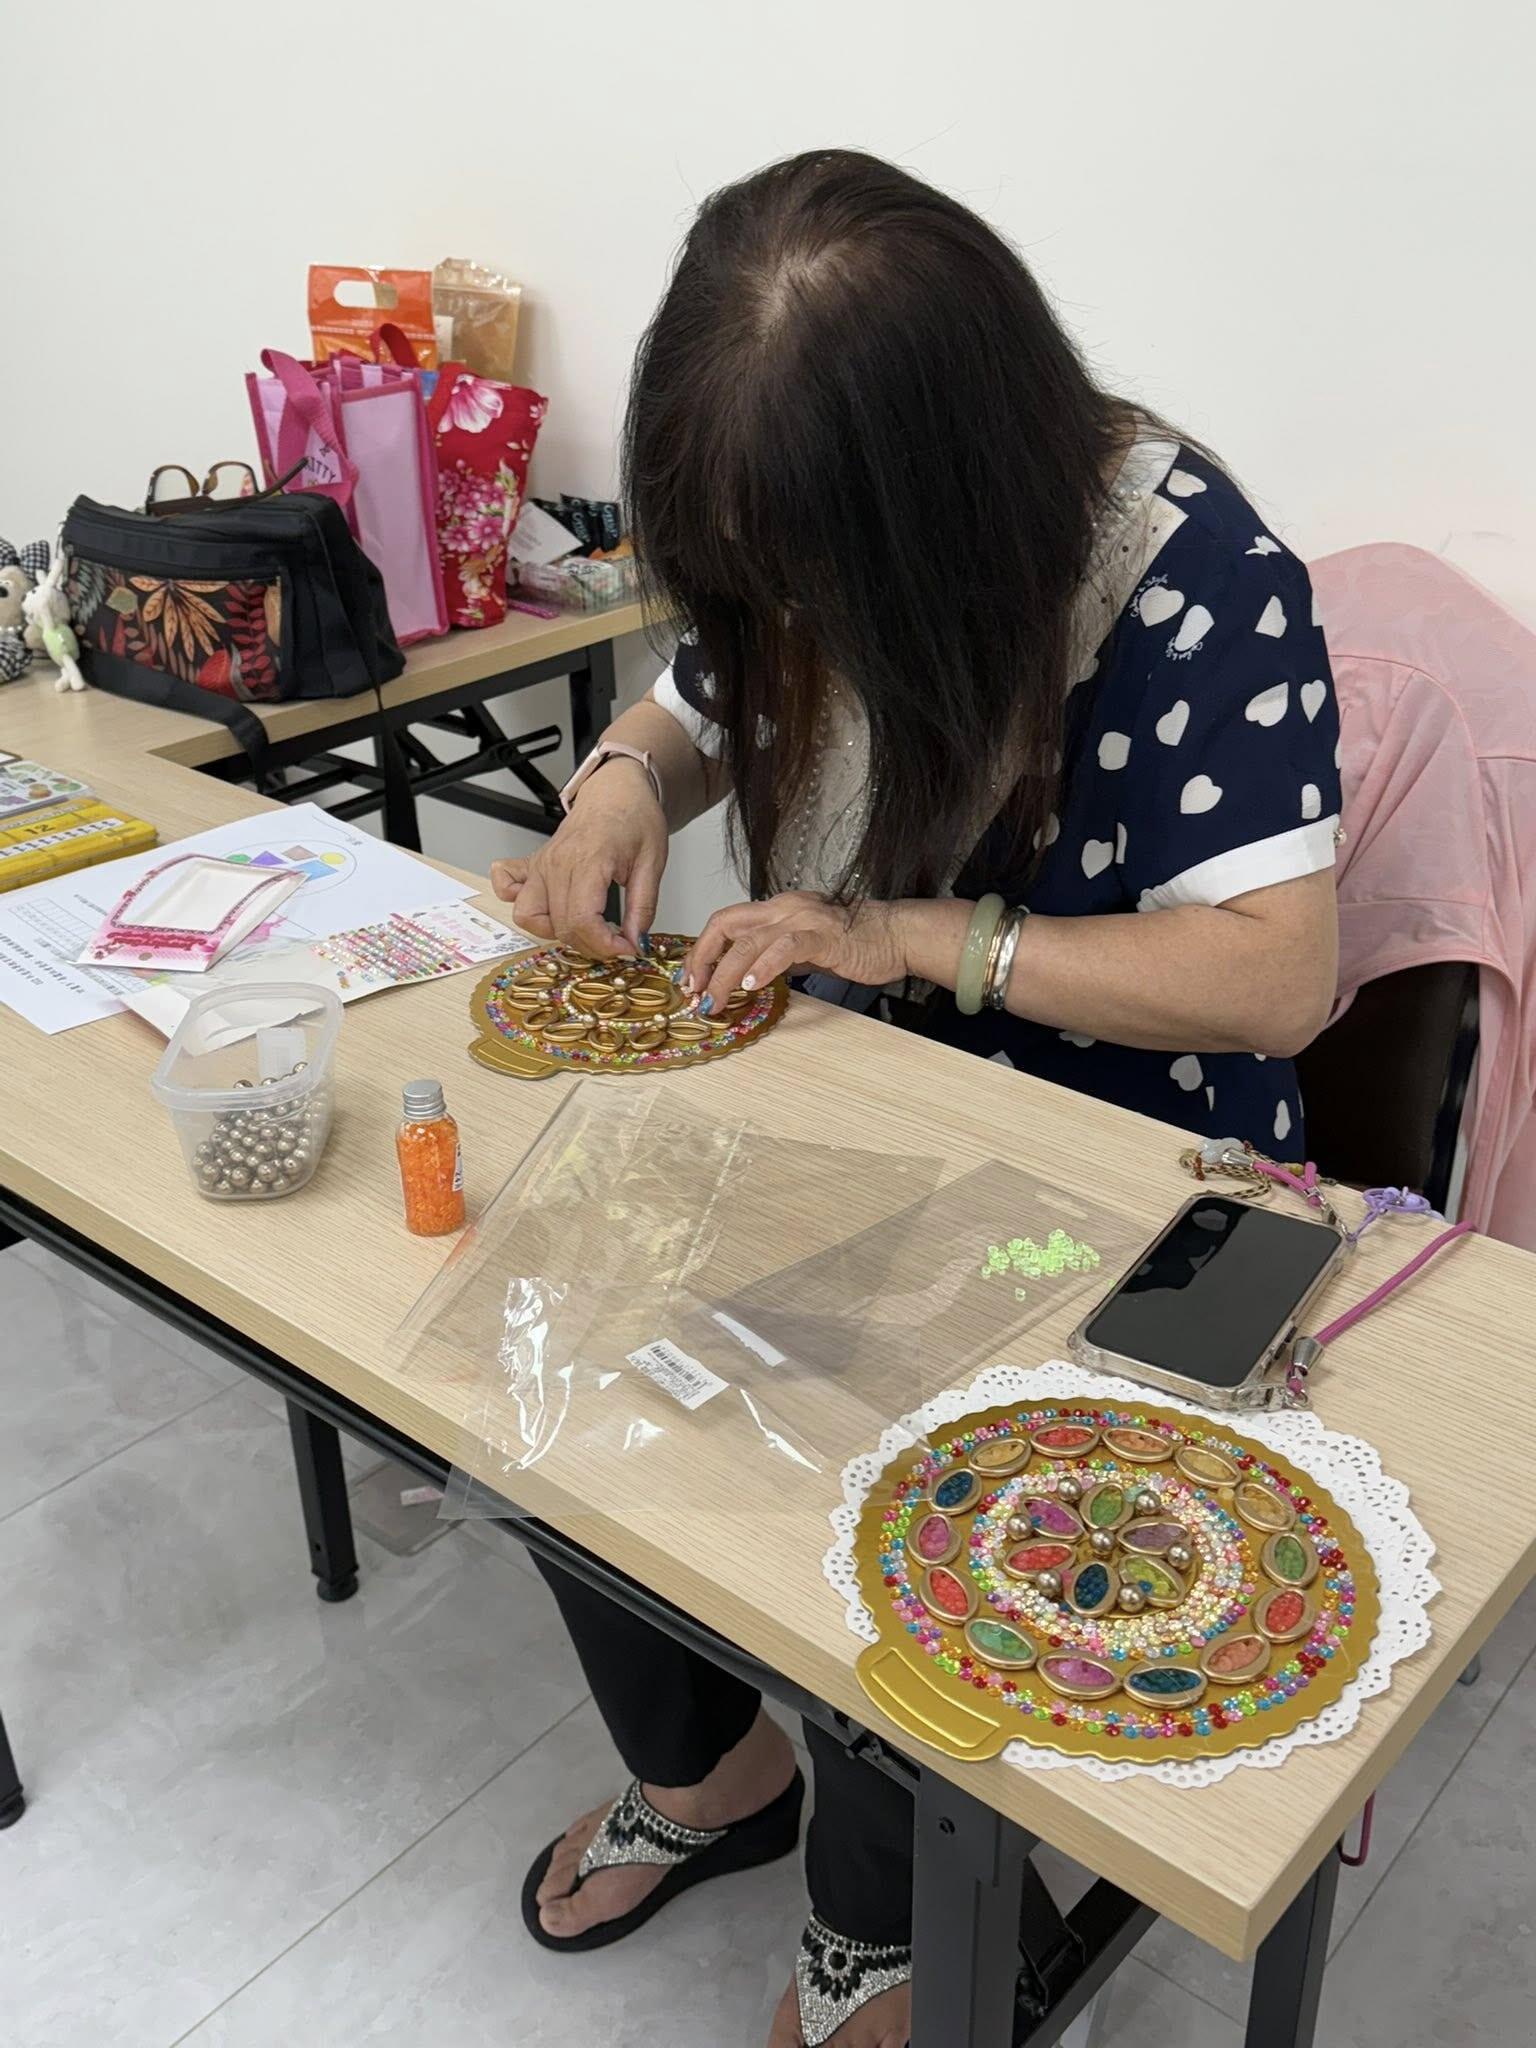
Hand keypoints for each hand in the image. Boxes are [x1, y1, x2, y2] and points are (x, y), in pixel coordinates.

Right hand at [489, 760, 667, 957]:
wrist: (616, 792)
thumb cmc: (634, 818)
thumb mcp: (652, 863)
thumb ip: (643, 907)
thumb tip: (636, 942)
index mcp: (589, 860)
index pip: (583, 920)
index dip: (605, 946)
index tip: (625, 949)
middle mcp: (557, 863)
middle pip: (560, 926)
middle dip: (590, 945)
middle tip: (616, 942)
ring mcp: (541, 864)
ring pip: (529, 916)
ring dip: (555, 932)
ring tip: (584, 926)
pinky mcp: (533, 864)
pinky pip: (506, 887)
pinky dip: (517, 902)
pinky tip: (544, 908)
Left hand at [685, 892, 911, 1010]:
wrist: (896, 935)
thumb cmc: (856, 942)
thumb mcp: (804, 947)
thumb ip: (775, 955)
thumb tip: (746, 975)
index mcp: (776, 909)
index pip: (725, 922)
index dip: (702, 951)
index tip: (693, 979)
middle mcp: (783, 908)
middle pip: (724, 924)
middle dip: (701, 958)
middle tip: (694, 990)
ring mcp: (801, 920)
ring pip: (747, 942)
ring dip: (724, 975)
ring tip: (715, 1000)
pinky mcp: (821, 936)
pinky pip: (784, 949)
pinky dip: (762, 968)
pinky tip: (751, 986)